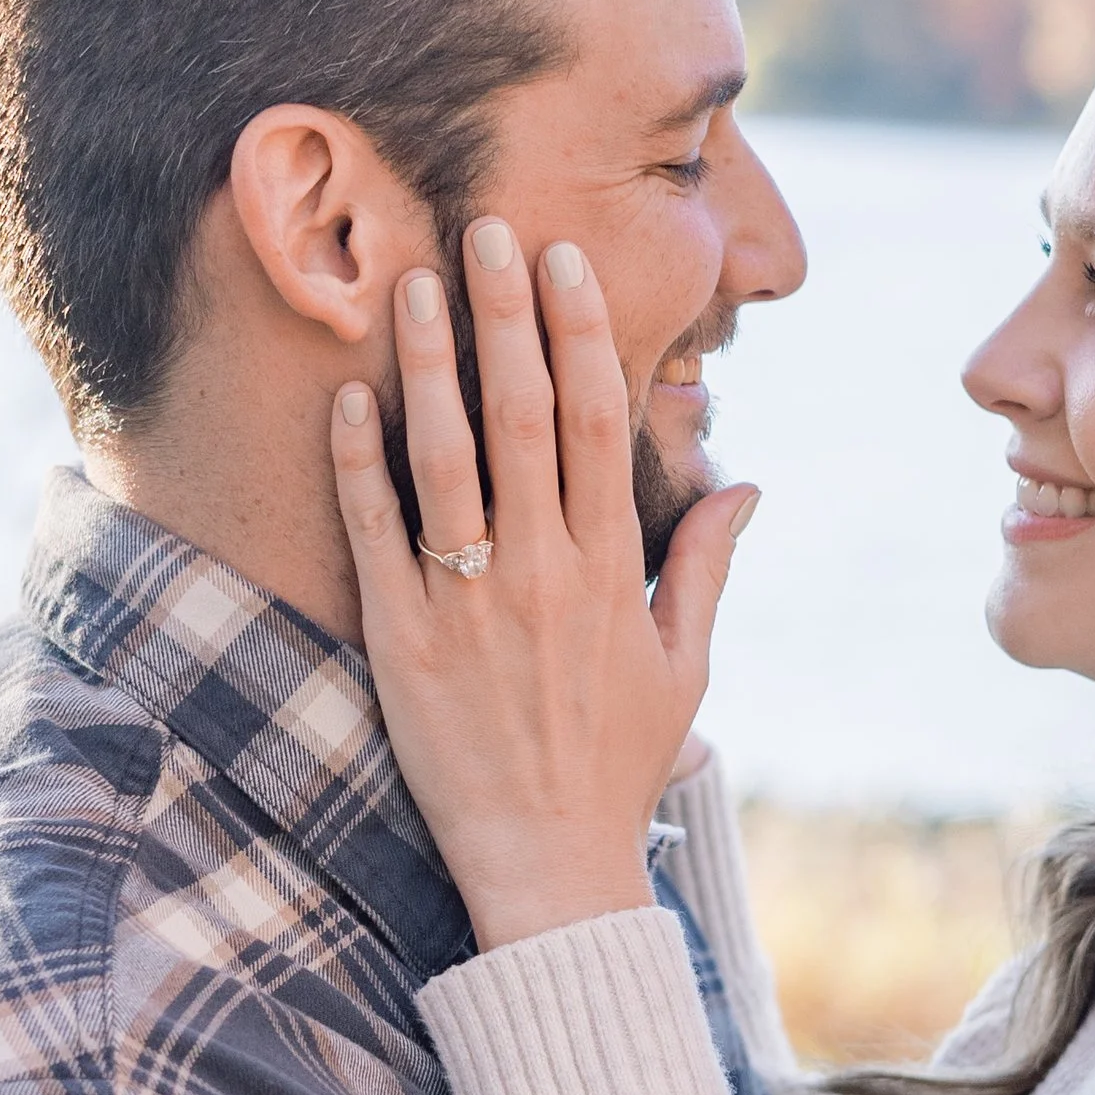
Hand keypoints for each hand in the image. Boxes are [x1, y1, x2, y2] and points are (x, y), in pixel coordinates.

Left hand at [329, 222, 755, 949]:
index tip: (562, 264)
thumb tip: (744, 481)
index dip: (580, 333)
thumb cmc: (618, 764)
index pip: (595, 421)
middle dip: (504, 315)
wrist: (546, 865)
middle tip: (485, 229)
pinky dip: (360, 463)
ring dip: (428, 365)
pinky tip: (349, 397)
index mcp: (609, 569)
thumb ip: (704, 565)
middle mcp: (539, 572)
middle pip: (521, 415)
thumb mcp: (684, 667)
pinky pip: (376, 535)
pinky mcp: (400, 640)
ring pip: (446, 459)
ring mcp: (465, 604)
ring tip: (410, 283)